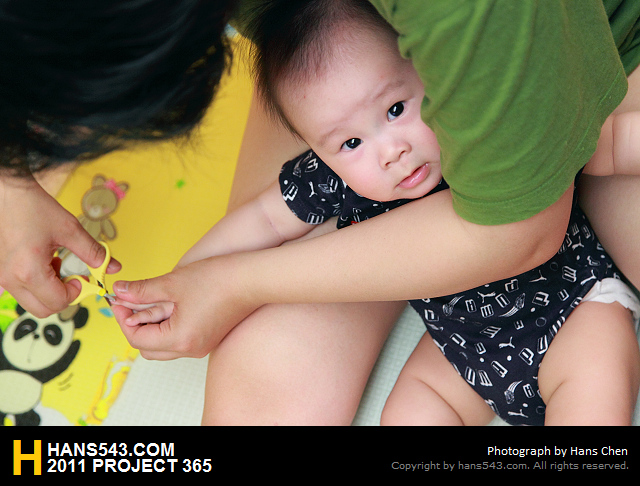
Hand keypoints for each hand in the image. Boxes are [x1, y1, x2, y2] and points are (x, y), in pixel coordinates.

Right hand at [0, 174, 120, 316]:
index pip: (59, 302)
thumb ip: (93, 252)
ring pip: (33, 302)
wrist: (8, 194)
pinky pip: (23, 290)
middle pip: (44, 310)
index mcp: (29, 271)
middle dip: (64, 297)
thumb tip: (112, 266)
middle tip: (73, 276)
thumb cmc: (34, 208)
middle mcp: (11, 279)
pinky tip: (45, 262)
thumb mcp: (70, 230)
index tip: (82, 277)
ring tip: (56, 264)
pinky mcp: (1, 273)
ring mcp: (3, 278)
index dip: (76, 292)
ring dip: (50, 291)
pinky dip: (38, 284)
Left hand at [111, 255, 258, 359]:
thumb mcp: (172, 283)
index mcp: (180, 340)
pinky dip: (167, 325)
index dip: (122, 318)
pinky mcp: (209, 337)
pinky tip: (169, 304)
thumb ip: (141, 291)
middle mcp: (191, 349)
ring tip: (148, 301)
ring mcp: (202, 345)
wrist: (252, 279)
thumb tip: (119, 292)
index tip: (117, 300)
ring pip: (164, 345)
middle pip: (148, 348)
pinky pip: (179, 339)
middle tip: (129, 303)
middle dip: (134, 326)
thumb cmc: (218, 280)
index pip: (137, 338)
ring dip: (151, 326)